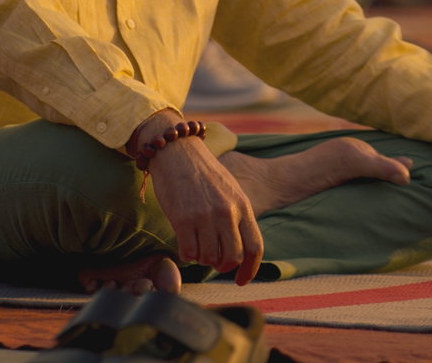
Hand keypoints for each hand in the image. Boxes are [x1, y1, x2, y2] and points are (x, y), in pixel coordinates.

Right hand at [141, 124, 263, 285]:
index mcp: (242, 205)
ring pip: (209, 258)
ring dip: (203, 259)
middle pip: (232, 257)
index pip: (254, 247)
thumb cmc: (203, 172)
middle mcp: (226, 212)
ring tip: (197, 247)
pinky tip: (185, 245)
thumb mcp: (229, 191)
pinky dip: (187, 255)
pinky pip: (189, 253)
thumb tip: (240, 249)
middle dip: (223, 266)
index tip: (241, 280)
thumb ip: (237, 216)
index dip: (250, 269)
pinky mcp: (183, 218)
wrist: (177, 150)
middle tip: (214, 261)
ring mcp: (205, 216)